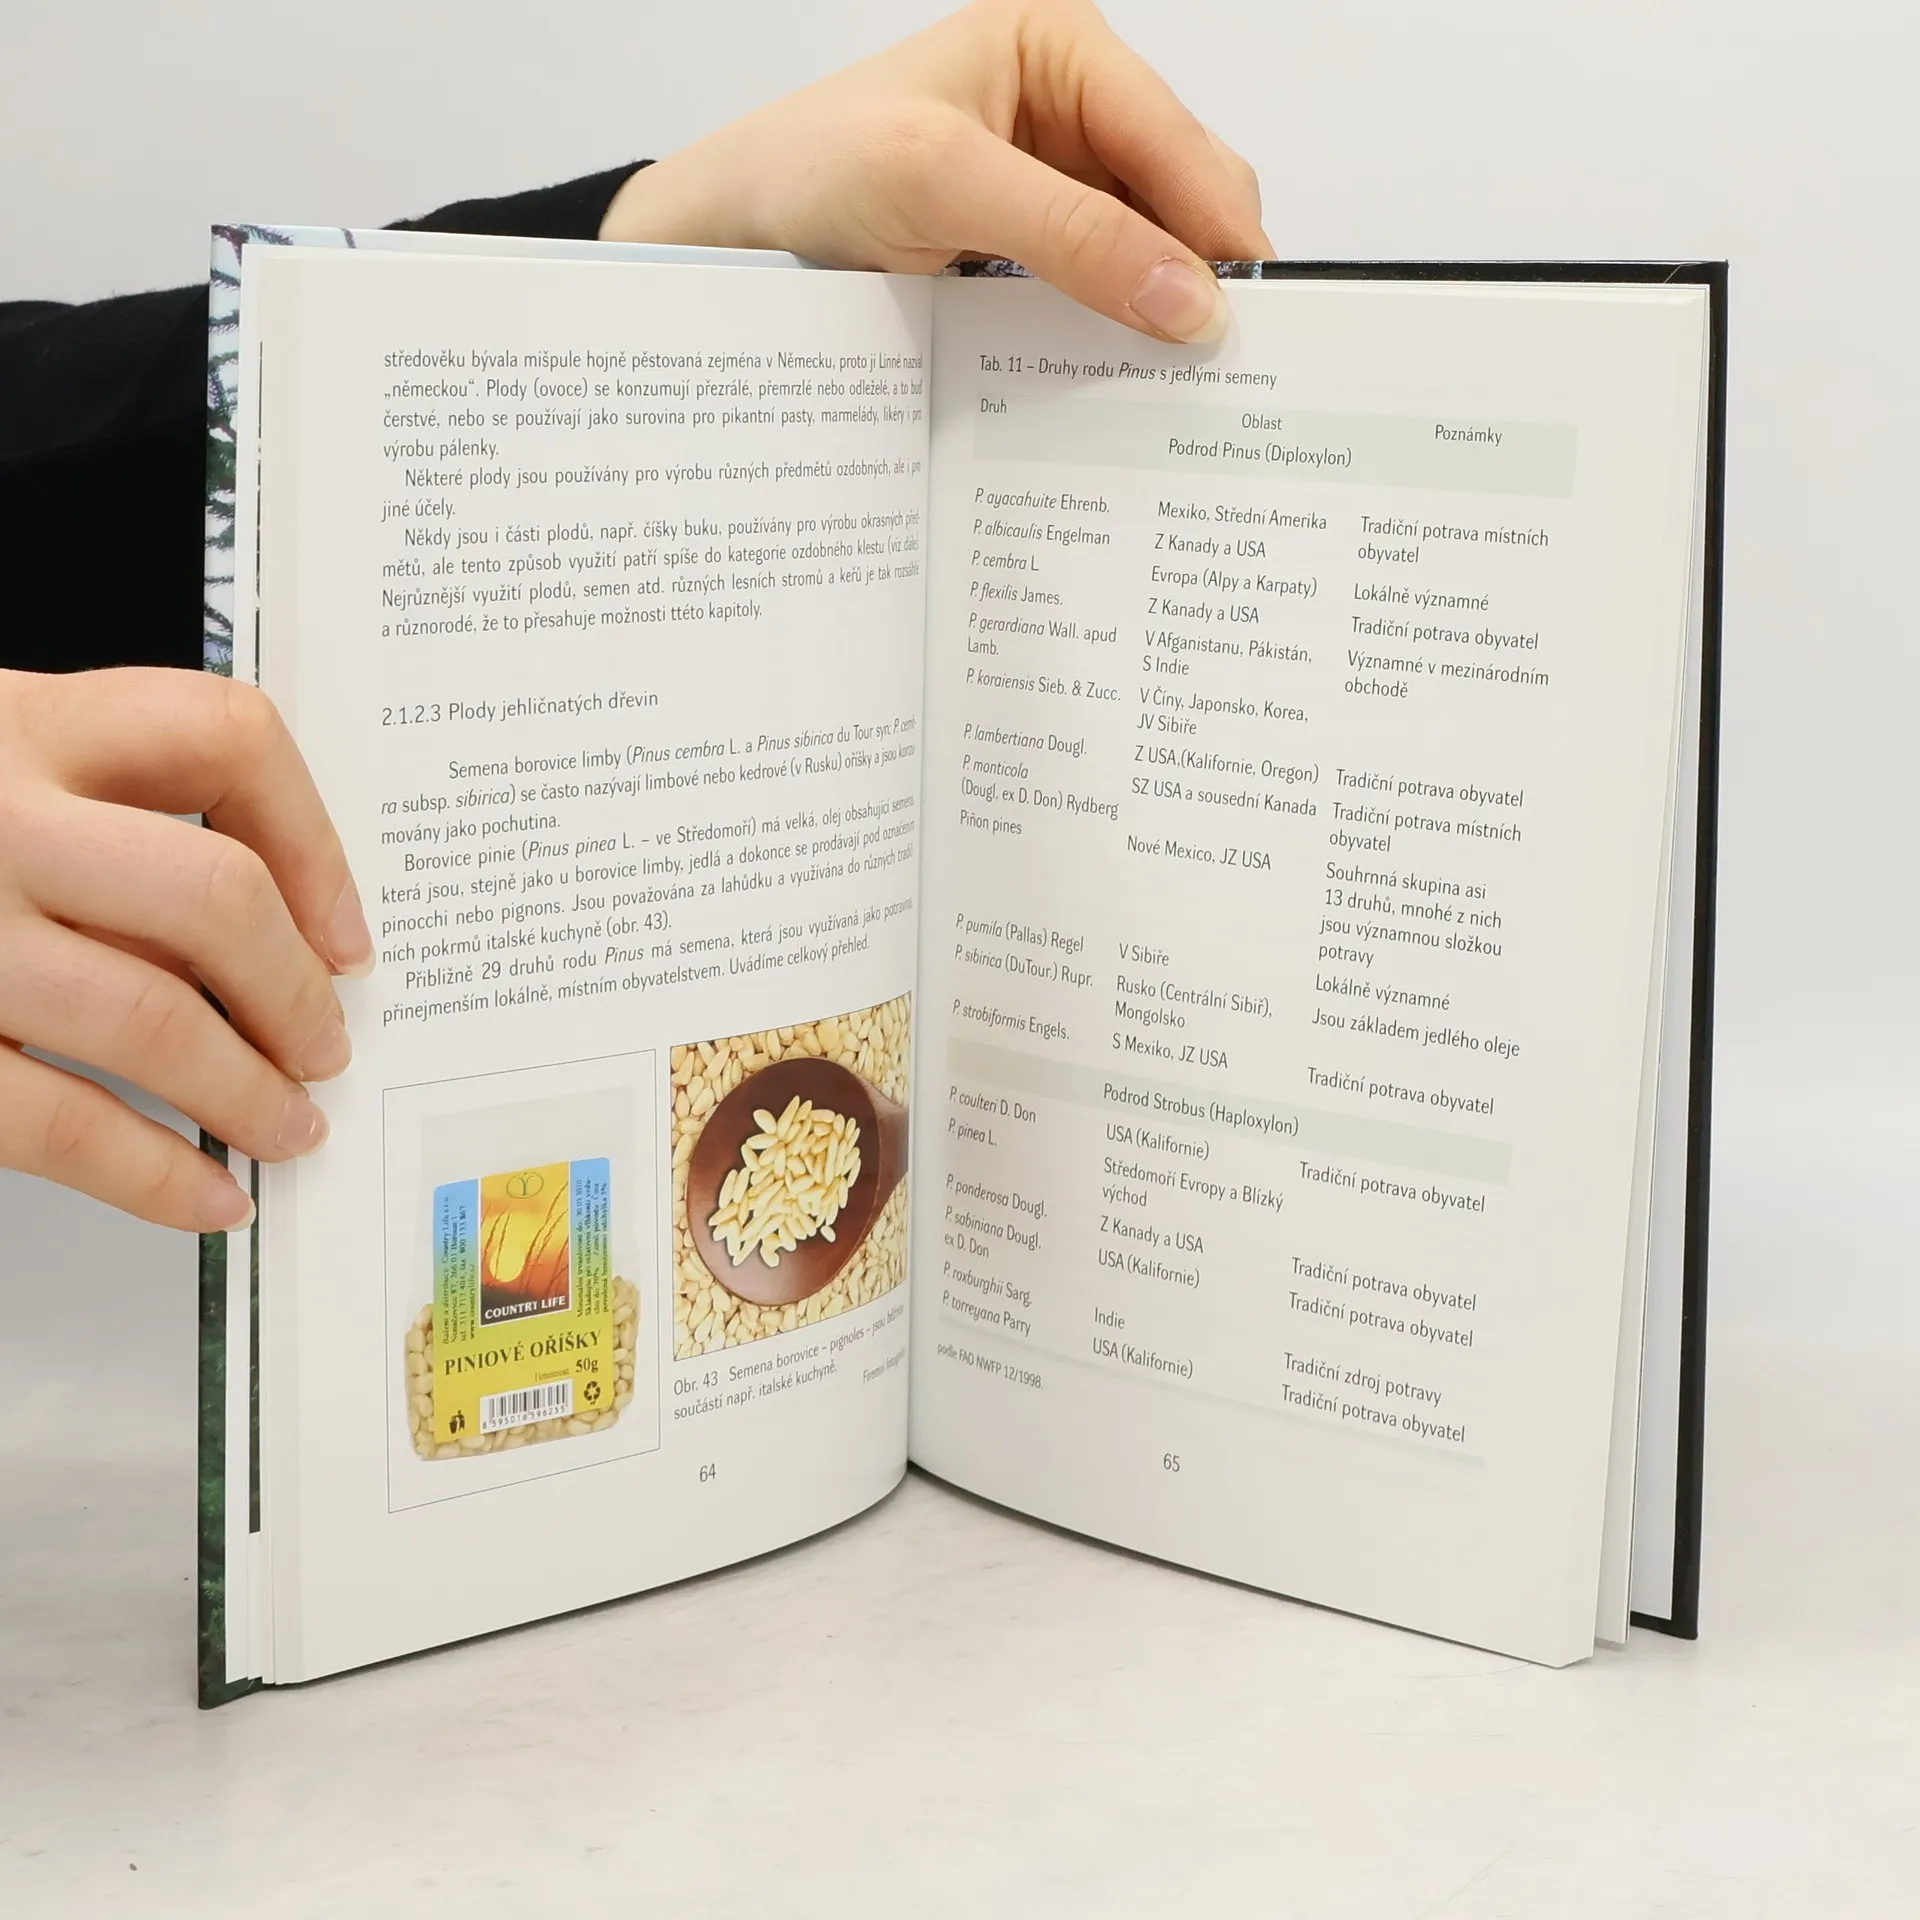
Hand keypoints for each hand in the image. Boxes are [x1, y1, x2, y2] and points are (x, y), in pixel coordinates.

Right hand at [0, 669, 372, 1230]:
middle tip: (326, 1045)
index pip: (223, 735)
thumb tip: (279, 935)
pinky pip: (52, 1120)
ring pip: (148, 1015)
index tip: (349, 930)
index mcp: (19, 722)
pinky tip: (203, 1196)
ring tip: (286, 1126)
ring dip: (246, 1091)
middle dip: (294, 990)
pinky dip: (150, 1173)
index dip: (316, 841)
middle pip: (213, 893)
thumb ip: (99, 811)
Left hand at [601, 0, 1268, 344]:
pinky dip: (1118, 333)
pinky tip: (1123, 374)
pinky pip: (1104, 292)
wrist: (731, 236)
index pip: (1172, 136)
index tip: (1243, 313)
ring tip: (1178, 380)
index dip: (1215, 225)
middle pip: (1181, 193)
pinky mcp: (1033, 253)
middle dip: (1197, 268)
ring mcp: (1056, 186)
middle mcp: (1071, 111)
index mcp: (1060, 49)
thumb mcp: (941, 182)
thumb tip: (1185, 297)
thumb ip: (1070, 234)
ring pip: (1151, 251)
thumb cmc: (811, 169)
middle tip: (1218, 361)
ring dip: (1160, 310)